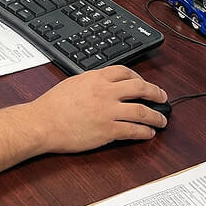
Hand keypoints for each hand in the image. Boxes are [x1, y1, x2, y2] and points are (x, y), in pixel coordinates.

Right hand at [30, 66, 168, 152]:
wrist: (43, 123)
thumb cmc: (52, 106)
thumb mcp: (73, 83)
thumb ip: (91, 82)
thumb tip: (102, 84)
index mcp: (96, 78)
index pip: (125, 71)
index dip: (139, 76)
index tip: (143, 83)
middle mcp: (105, 92)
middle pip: (139, 87)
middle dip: (155, 92)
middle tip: (162, 97)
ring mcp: (108, 111)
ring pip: (142, 110)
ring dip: (156, 115)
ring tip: (162, 119)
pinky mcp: (108, 130)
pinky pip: (133, 130)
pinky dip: (145, 131)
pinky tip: (148, 133)